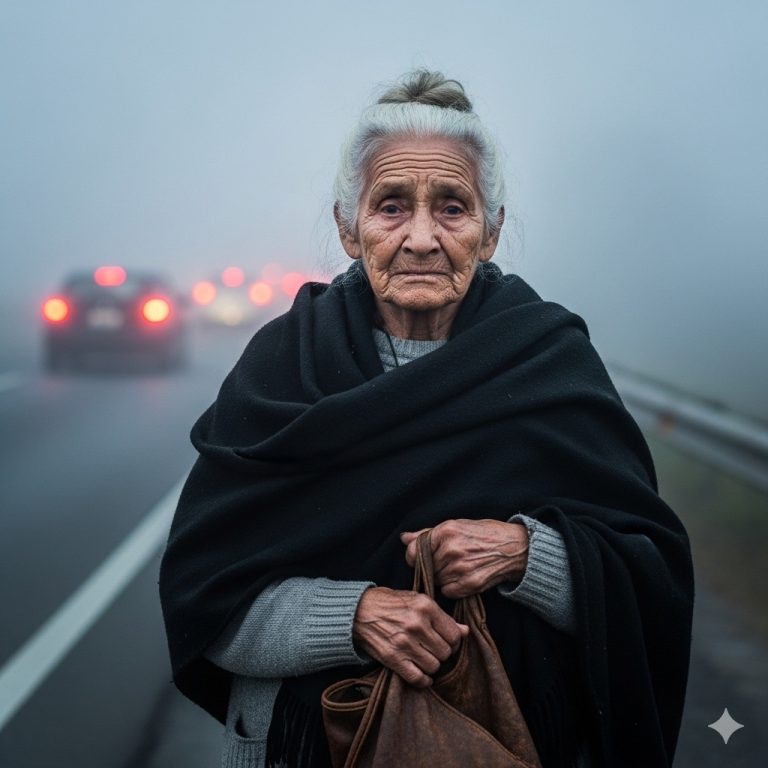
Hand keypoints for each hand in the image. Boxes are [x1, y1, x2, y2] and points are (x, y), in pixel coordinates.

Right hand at [352, 586, 468, 687]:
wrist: (358, 610)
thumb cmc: (389, 603)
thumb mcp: (417, 600)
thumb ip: (442, 617)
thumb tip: (465, 631)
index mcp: (426, 606)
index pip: (455, 635)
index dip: (454, 641)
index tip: (446, 642)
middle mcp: (417, 624)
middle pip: (446, 652)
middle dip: (442, 653)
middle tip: (433, 649)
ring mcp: (405, 642)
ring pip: (434, 666)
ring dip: (431, 665)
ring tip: (424, 658)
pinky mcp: (393, 658)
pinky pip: (418, 678)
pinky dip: (423, 680)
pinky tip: (421, 675)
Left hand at [401, 519, 528, 598]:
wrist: (515, 548)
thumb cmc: (485, 533)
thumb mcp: (456, 525)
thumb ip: (427, 533)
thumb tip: (404, 538)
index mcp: (445, 531)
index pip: (413, 552)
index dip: (416, 557)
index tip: (422, 558)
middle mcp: (450, 549)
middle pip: (426, 568)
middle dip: (434, 566)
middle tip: (448, 561)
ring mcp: (460, 567)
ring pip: (437, 580)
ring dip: (444, 577)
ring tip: (459, 567)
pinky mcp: (469, 584)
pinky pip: (449, 591)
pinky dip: (453, 587)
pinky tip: (464, 577)